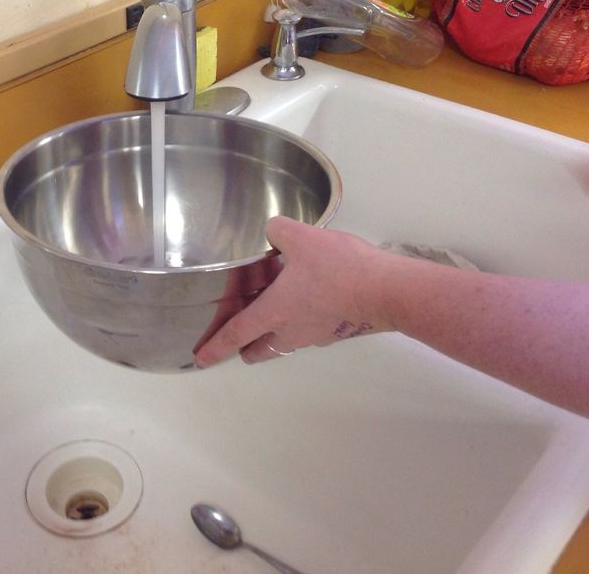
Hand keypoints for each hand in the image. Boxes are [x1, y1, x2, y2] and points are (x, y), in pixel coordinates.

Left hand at [194, 216, 395, 367]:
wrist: (387, 291)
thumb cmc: (340, 269)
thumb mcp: (302, 238)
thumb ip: (279, 231)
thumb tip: (273, 228)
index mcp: (274, 312)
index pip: (235, 334)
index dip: (215, 347)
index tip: (201, 360)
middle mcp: (291, 331)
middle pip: (260, 349)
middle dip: (247, 348)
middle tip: (242, 340)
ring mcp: (316, 334)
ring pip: (286, 341)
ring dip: (276, 333)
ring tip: (276, 310)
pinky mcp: (338, 330)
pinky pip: (310, 330)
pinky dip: (303, 321)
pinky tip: (310, 299)